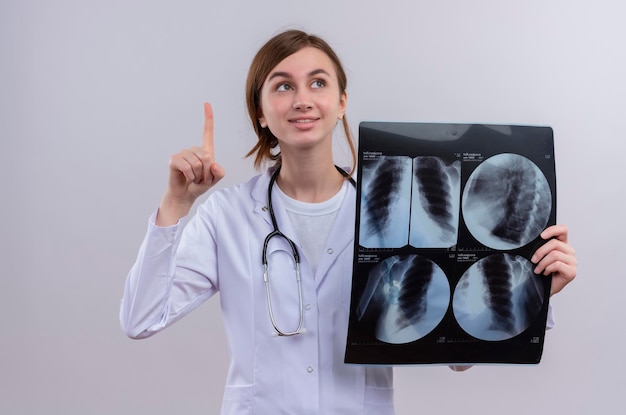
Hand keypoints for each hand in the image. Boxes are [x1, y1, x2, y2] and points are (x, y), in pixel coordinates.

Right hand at [157, 103, 224, 224]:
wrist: (186, 195)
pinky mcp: (174, 160)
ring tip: (193, 179)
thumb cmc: (199, 185)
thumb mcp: (215, 179)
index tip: (206, 104)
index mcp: (205, 150)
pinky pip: (187, 166)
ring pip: (197, 163)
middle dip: (206, 172)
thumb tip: (213, 163)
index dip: (208, 118)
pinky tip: (187, 179)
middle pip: (207, 156)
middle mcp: (193, 149)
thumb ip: (219, 172)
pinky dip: (190, 176)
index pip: (207, 132)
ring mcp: (183, 153)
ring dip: (198, 176)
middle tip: (201, 178)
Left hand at [531, 224, 576, 295]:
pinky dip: (548, 269)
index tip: (541, 236)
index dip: (553, 230)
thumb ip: (540, 246)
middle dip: (540, 251)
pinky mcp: (572, 271)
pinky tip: (546, 273)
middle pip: (555, 243)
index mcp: (562, 244)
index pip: (563, 230)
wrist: (543, 288)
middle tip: (533, 260)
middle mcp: (569, 251)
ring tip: (538, 269)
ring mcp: (572, 262)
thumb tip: (531, 239)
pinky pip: (557, 264)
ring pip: (555, 255)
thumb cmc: (541, 271)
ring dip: (542, 263)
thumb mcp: (540, 256)